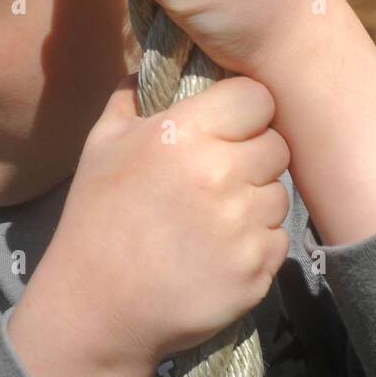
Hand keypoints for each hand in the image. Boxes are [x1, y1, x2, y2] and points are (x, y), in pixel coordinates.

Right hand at [44, 73, 290, 366]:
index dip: (244, 110)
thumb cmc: (96, 219)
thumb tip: (156, 66)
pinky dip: (255, 245)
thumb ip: (133, 96)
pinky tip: (216, 253)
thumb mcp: (103, 144)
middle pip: (276, 146)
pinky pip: (276, 241)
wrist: (96, 310)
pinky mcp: (256, 272)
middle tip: (219, 176)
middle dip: (253, 156)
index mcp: (186, 134)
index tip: (228, 126)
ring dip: (255, 202)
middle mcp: (221, 175)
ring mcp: (242, 227)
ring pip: (279, 195)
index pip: (257, 97)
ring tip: (212, 219)